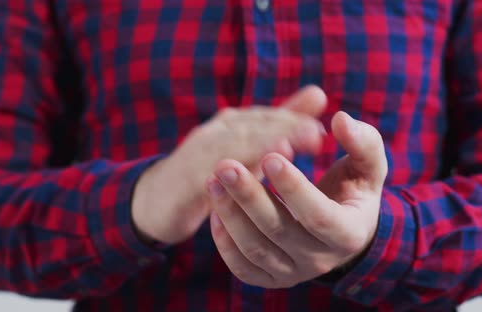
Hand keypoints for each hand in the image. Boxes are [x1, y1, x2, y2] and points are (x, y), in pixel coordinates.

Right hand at [132, 86, 327, 243]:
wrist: (157, 198)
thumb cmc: (210, 168)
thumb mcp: (247, 143)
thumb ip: (282, 120)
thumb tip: (320, 93)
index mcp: (236, 124)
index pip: (269, 117)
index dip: (296, 120)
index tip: (323, 128)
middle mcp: (217, 133)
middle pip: (252, 127)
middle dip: (283, 127)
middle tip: (314, 134)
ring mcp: (198, 155)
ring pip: (230, 149)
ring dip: (256, 147)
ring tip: (285, 149)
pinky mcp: (184, 183)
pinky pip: (204, 179)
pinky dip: (224, 179)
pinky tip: (242, 185)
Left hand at [207, 112, 386, 287]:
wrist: (344, 229)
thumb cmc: (354, 189)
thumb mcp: (368, 166)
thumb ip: (362, 141)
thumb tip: (340, 120)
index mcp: (348, 233)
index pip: (318, 215)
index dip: (293, 187)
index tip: (270, 154)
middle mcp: (321, 260)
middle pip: (279, 231)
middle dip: (249, 196)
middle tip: (225, 165)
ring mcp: (294, 273)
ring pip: (255, 249)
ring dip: (230, 214)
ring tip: (213, 179)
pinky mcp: (272, 278)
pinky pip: (243, 268)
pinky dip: (224, 243)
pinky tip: (215, 209)